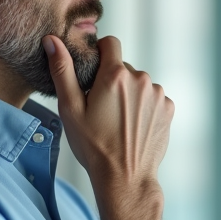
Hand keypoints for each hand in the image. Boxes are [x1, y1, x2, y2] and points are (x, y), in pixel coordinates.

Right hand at [43, 34, 172, 197]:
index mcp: (115, 75)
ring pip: (138, 84)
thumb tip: (52, 41)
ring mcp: (158, 94)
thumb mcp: (70, 109)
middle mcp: (141, 79)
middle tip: (101, 108)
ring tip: (117, 121)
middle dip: (112, 81)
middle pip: (123, 67)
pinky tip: (133, 126)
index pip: (110, 44)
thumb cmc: (94, 147)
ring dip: (129, 95)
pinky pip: (152, 98)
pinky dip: (143, 107)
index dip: (100, 55)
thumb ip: (62, 71)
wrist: (125, 178)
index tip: (93, 74)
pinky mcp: (168, 108)